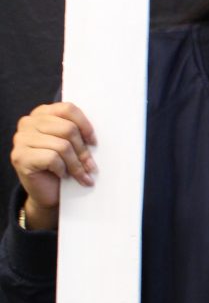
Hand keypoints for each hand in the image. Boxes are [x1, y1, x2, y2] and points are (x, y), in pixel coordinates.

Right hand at [10, 102, 96, 227]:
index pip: (68, 109)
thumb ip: (76, 132)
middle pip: (68, 128)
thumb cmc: (61, 167)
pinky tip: (63, 176)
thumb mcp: (70, 144)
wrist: (47, 194)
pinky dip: (62, 169)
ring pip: (62, 146)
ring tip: (82, 174)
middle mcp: (28, 123)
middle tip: (91, 166)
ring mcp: (21, 139)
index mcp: (41, 113)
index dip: (85, 126)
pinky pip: (52, 158)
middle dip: (83, 150)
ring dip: (76, 164)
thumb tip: (95, 136)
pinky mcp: (20, 157)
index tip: (94, 142)